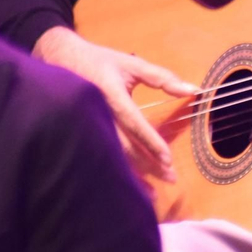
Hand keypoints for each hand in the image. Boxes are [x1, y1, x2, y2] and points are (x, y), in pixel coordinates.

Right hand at [34, 26, 196, 181]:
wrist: (59, 58)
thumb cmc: (99, 61)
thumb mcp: (132, 64)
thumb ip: (162, 78)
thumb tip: (193, 90)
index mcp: (111, 94)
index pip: (133, 123)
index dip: (151, 142)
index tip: (168, 159)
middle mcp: (98, 113)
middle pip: (125, 146)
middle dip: (148, 164)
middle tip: (170, 178)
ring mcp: (88, 125)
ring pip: (112, 155)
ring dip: (133, 174)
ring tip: (152, 192)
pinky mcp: (83, 133)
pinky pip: (102, 154)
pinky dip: (118, 170)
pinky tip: (130, 184)